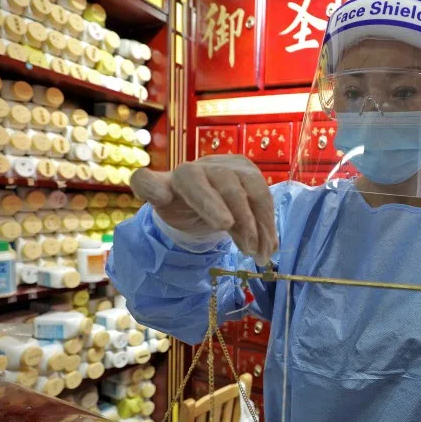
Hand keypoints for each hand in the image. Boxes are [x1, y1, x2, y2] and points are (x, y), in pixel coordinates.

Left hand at [130, 155, 277, 262]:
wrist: (204, 191)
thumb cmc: (180, 201)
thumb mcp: (161, 199)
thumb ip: (150, 188)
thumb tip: (152, 186)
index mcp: (183, 174)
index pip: (191, 182)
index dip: (207, 201)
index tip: (224, 224)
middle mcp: (210, 166)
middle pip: (229, 190)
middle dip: (242, 220)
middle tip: (249, 249)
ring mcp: (234, 168)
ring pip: (253, 192)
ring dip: (260, 226)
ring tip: (261, 255)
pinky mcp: (252, 174)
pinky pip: (266, 199)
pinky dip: (269, 225)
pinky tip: (270, 246)